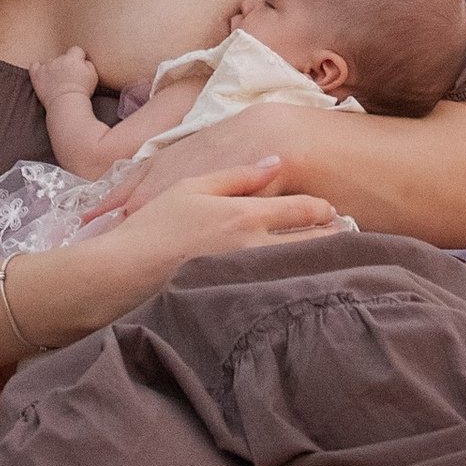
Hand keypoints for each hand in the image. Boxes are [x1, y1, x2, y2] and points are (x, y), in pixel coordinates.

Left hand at [33, 49, 97, 107]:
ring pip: (50, 62)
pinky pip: (34, 65)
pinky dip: (38, 68)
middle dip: (65, 65)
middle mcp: (59, 59)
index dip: (78, 58)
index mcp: (73, 58)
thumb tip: (83, 61)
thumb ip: (88, 64)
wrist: (67, 103)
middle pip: (62, 57)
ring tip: (57, 82)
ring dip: (53, 68)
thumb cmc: (82, 91)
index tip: (78, 68)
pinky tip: (42, 74)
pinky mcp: (37, 75)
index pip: (76, 50)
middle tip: (68, 78)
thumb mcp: (93, 76)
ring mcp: (47, 66)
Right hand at [75, 157, 345, 286]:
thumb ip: (237, 175)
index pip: (305, 210)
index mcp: (246, 214)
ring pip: (301, 272)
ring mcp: (248, 279)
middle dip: (332, 240)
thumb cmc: (153, 225)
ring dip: (317, 266)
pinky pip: (278, 293)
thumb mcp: (192, 187)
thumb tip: (275, 162)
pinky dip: (292, 288)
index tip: (333, 211)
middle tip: (343, 238)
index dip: (325, 209)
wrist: (122, 272)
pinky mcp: (238, 304)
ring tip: (328, 264)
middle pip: (313, 245)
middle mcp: (254, 248)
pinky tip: (297, 288)